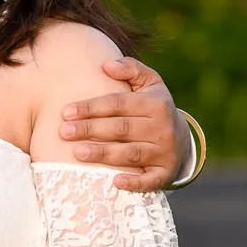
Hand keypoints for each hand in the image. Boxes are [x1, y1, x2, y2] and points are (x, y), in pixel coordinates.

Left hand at [59, 58, 189, 190]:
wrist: (183, 140)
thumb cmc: (155, 108)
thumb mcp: (150, 84)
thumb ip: (130, 69)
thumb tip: (106, 65)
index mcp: (155, 104)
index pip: (119, 104)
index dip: (91, 107)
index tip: (66, 112)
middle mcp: (161, 128)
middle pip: (121, 128)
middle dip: (90, 130)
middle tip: (63, 132)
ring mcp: (164, 152)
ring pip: (131, 153)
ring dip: (104, 154)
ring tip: (77, 153)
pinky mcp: (165, 174)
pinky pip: (150, 180)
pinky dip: (134, 182)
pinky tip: (115, 182)